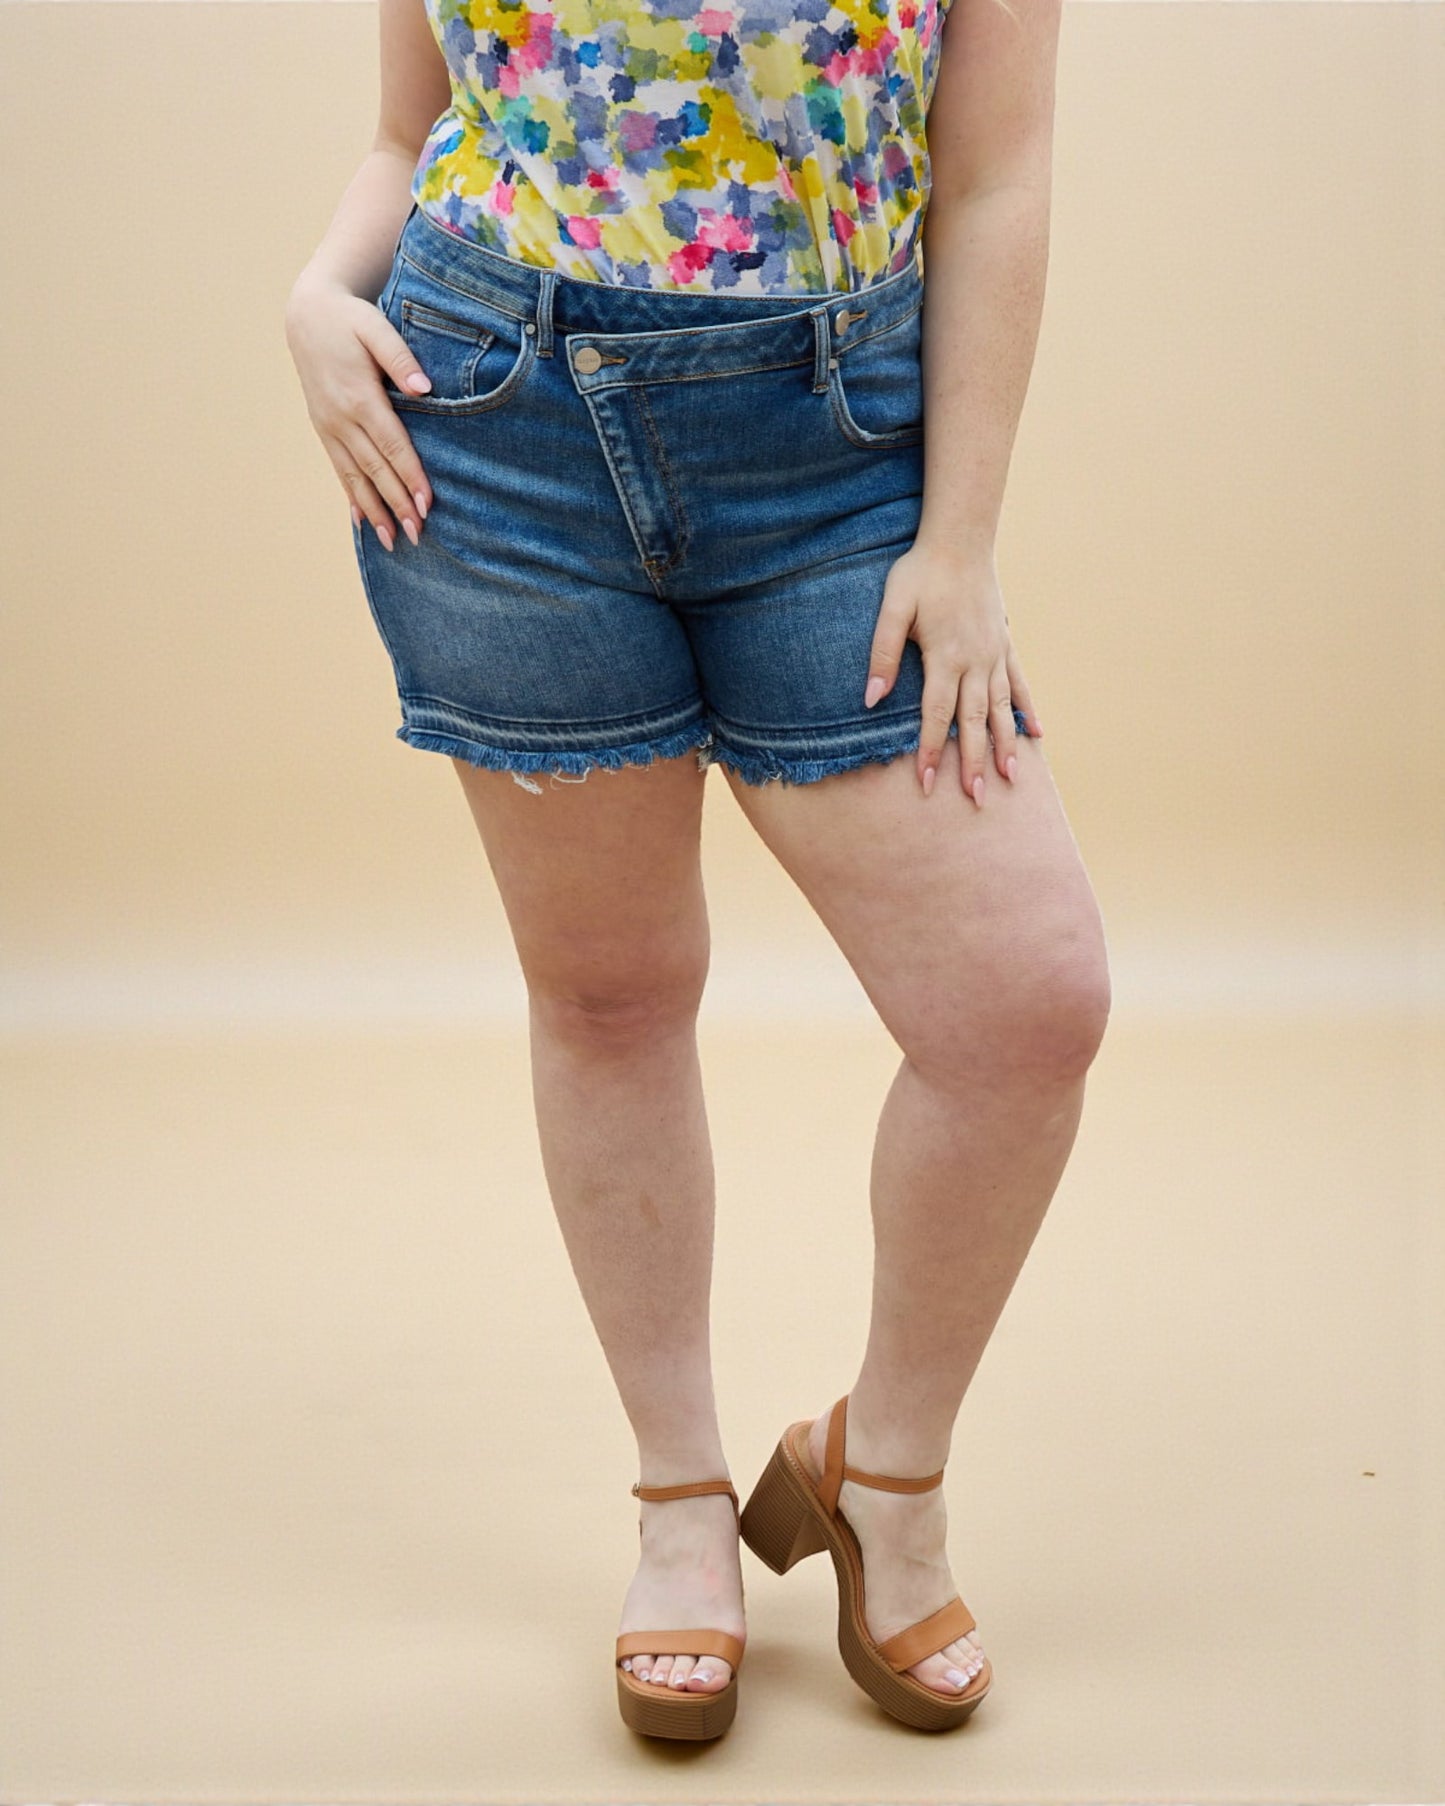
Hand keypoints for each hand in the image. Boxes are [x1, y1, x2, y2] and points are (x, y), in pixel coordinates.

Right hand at [283, 274, 434, 551]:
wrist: (306, 314)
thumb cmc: (349, 319)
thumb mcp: (376, 327)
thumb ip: (400, 357)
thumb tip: (424, 388)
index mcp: (359, 397)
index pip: (393, 445)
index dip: (411, 476)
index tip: (428, 505)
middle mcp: (341, 418)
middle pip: (375, 469)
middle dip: (397, 504)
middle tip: (417, 535)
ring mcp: (329, 426)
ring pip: (355, 477)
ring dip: (374, 511)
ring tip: (391, 541)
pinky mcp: (324, 429)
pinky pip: (339, 470)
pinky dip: (352, 497)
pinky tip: (361, 521)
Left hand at [863, 539, 1043, 803]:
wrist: (961, 540)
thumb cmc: (920, 573)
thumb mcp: (892, 608)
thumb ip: (882, 654)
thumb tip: (870, 699)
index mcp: (946, 655)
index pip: (937, 713)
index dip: (932, 750)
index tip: (928, 783)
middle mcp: (976, 660)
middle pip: (974, 721)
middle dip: (974, 762)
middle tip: (977, 798)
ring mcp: (995, 653)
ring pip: (1002, 708)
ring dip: (1006, 745)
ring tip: (1013, 778)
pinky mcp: (1005, 644)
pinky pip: (1020, 683)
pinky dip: (1027, 709)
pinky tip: (1037, 734)